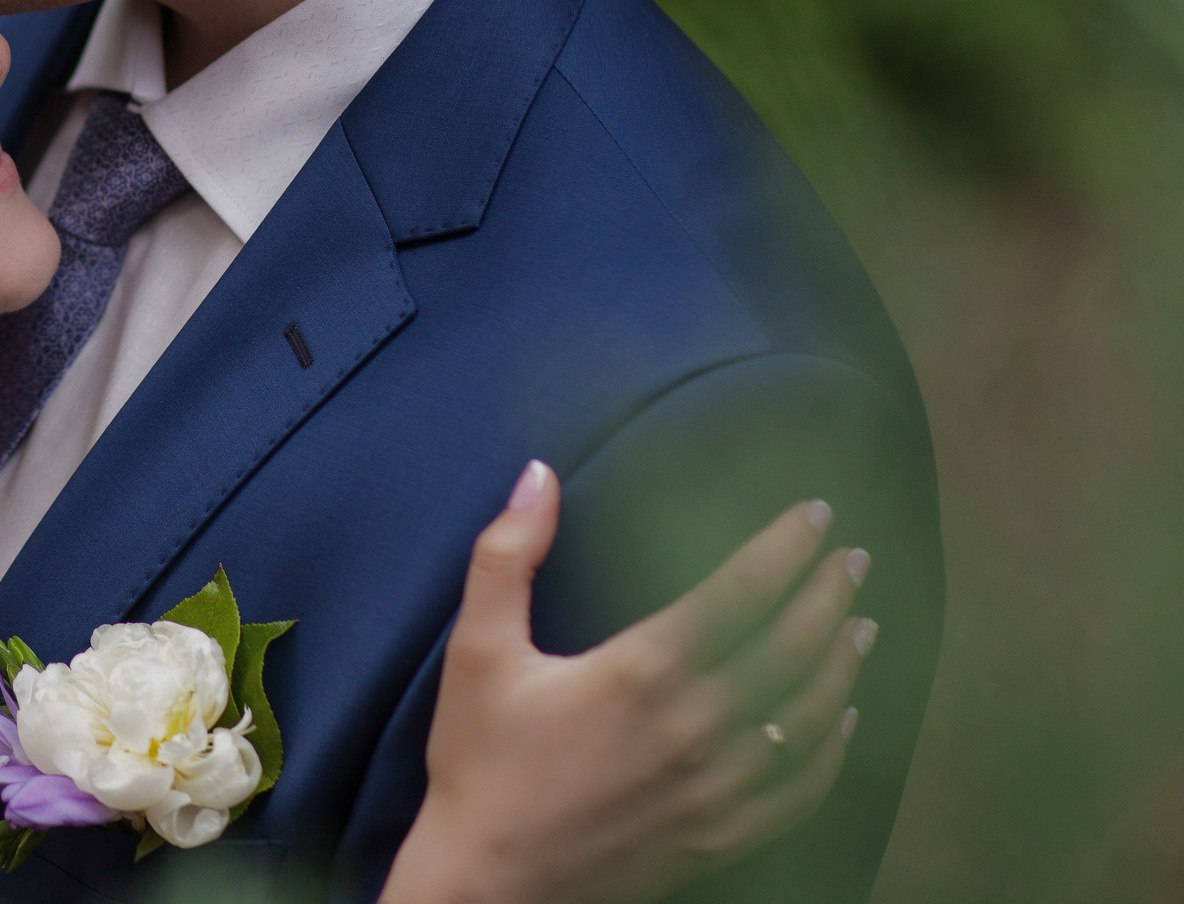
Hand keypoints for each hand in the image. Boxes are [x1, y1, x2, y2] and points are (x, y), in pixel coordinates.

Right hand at [381, 462, 875, 903]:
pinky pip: (802, 789)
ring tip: (862, 621)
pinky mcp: (720, 836)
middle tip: (852, 556)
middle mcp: (693, 728)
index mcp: (639, 674)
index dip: (782, 547)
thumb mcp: (476, 649)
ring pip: (808, 715)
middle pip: (790, 647)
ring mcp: (715, 788)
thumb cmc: (479, 762)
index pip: (736, 593)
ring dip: (842, 662)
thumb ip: (505, 554)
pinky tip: (844, 718)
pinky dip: (834, 749)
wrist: (489, 882)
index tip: (814, 512)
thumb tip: (539, 475)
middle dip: (828, 593)